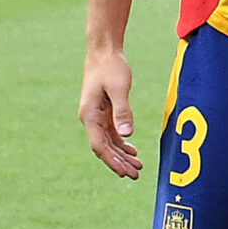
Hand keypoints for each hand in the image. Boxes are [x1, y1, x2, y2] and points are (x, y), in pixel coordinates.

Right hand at [80, 46, 141, 177]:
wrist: (103, 52)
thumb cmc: (111, 68)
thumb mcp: (119, 89)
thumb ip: (123, 112)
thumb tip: (127, 135)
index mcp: (89, 115)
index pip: (99, 145)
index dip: (112, 161)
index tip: (124, 173)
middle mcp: (90, 119)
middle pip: (104, 148)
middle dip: (119, 163)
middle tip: (136, 175)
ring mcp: (97, 116)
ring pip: (109, 142)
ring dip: (122, 155)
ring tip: (138, 167)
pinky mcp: (104, 112)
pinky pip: (112, 133)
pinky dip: (122, 143)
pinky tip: (133, 151)